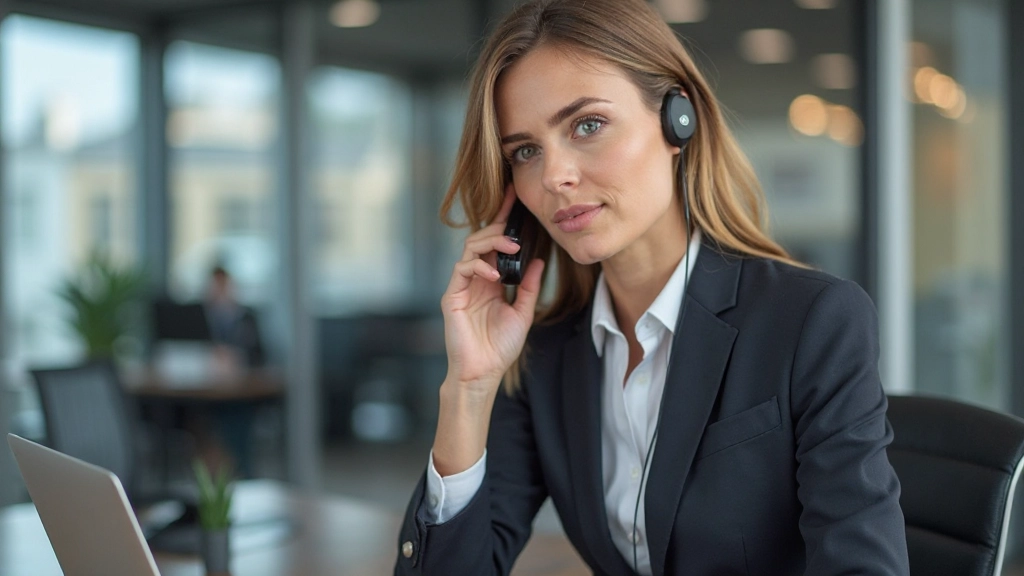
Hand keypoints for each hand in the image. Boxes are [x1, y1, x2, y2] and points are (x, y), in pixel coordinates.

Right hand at [440, 184, 545, 395]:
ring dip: (491, 242)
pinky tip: (494, 274)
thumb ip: (530, 286)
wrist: (483, 373)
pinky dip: (478, 266)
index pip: (496, 244)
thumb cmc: (499, 347)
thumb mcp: (523, 312)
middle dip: (499, 228)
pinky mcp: (451, 295)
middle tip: (516, 226)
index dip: (503, 220)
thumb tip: (539, 260)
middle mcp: (475, 279)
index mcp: (491, 280)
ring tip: (511, 247)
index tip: (514, 198)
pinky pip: (462, 269)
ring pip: (471, 248)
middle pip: (482, 240)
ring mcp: (462, 285)